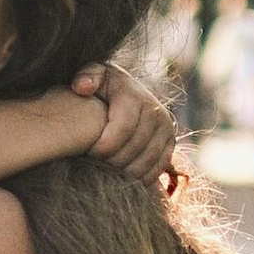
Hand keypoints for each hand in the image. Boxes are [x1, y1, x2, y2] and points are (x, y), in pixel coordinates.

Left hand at [73, 65, 177, 186]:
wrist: (128, 92)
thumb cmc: (104, 87)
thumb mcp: (94, 75)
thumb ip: (86, 77)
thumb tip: (82, 87)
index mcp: (136, 97)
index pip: (123, 130)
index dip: (104, 147)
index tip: (88, 152)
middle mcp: (156, 112)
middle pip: (134, 149)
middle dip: (111, 162)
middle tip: (95, 165)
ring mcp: (166, 128)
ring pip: (146, 162)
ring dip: (124, 172)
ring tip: (106, 172)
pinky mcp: (170, 142)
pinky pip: (158, 168)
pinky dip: (141, 178)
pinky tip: (123, 177)